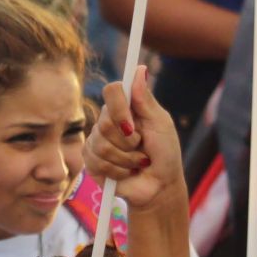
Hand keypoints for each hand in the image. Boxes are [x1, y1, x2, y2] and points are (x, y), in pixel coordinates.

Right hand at [85, 70, 185, 214]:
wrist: (159, 186)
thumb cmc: (165, 154)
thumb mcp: (161, 124)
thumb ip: (145, 99)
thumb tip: (139, 69)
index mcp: (126, 107)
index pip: (112, 91)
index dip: (120, 108)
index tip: (133, 124)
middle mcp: (109, 121)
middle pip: (105, 121)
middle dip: (129, 140)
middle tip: (141, 146)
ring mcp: (97, 141)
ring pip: (101, 144)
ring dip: (126, 158)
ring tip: (138, 162)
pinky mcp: (91, 161)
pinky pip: (97, 161)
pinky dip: (118, 170)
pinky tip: (127, 172)